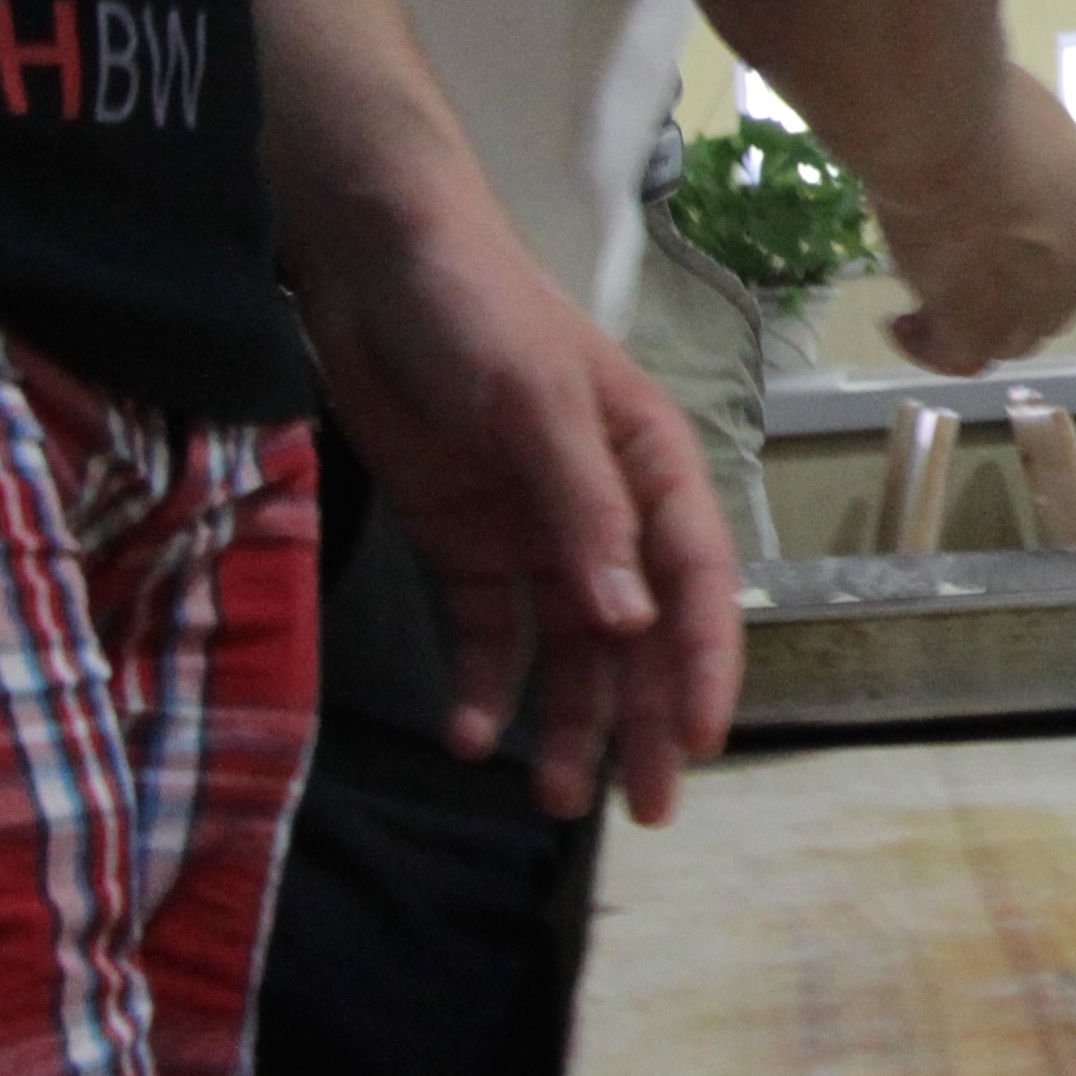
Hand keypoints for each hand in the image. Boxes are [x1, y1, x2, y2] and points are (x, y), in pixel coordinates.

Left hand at [293, 205, 741, 826]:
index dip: (702, 664)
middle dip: (645, 720)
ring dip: (568, 722)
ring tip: (556, 800)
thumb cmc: (479, 314)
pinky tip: (470, 734)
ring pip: (570, 649)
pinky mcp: (467, 542)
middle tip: (645, 812)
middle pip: (639, 633)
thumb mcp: (536, 406)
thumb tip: (628, 623)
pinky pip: (490, 632)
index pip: (694, 583)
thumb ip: (583, 514)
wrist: (374, 263)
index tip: (696, 743)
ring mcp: (535, 532)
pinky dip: (486, 685)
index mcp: (651, 469)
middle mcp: (605, 512)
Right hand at [858, 63, 1075, 373]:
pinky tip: (899, 323)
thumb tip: (992, 134)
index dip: (1034, 252)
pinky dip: (930, 348)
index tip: (991, 239)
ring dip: (973, 328)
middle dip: (1012, 300)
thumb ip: (1015, 139)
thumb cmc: (971, 96)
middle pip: (1054, 303)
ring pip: (1014, 339)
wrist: (942, 125)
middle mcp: (1075, 255)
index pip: (1073, 247)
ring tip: (924, 312)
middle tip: (962, 284)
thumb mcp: (1013, 110)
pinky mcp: (980, 321)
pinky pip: (961, 357)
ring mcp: (1032, 296)